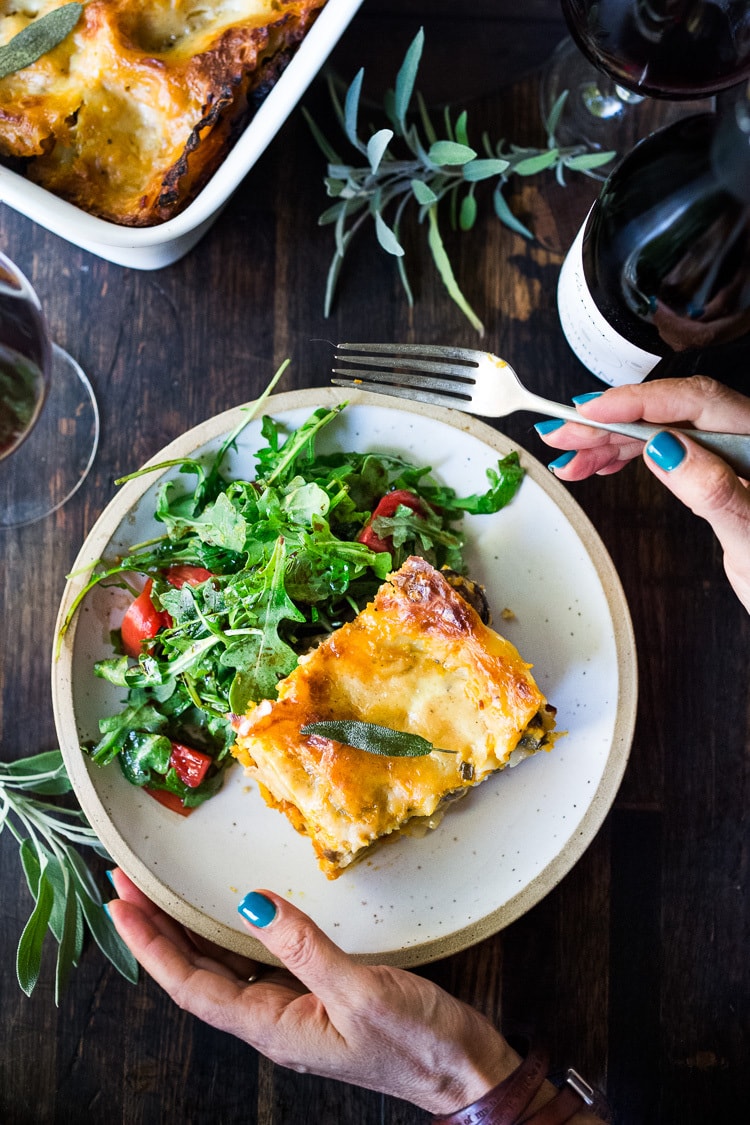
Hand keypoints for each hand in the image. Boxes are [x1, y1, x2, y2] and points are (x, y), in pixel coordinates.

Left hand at [107, 869, 516, 1115]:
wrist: (462, 1072)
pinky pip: (258, 963)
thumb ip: (302, 947)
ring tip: (158, 895)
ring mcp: (293, 1011)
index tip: (119, 905)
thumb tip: (249, 903)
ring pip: (223, 967)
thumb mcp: (360, 992)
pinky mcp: (316, 998)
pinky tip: (227, 916)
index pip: (192, 984)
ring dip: (187, 931)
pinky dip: (232, 935)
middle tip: (124, 885)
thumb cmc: (416, 1043)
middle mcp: (272, 1021)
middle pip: (197, 973)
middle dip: (157, 930)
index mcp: (273, 1027)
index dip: (151, 945)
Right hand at [536, 377, 749, 611]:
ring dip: (608, 443)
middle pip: (667, 413)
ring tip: (570, 459)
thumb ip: (713, 489)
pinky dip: (626, 456)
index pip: (693, 402)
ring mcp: (726, 455)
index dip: (635, 402)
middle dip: (608, 423)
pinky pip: (663, 451)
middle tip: (561, 437)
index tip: (590, 411)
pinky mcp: (713, 473)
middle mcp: (743, 437)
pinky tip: (602, 463)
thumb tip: (667, 449)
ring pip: (658, 431)